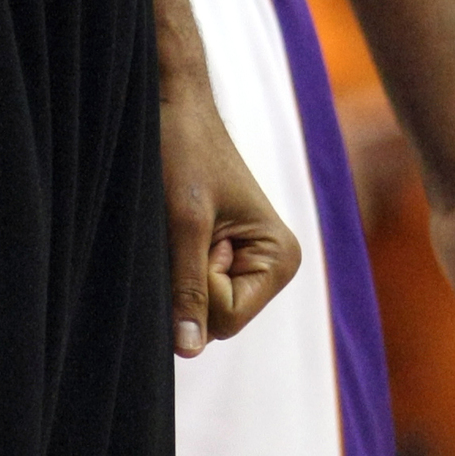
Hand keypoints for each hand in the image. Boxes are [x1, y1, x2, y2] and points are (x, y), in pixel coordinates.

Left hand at [157, 84, 301, 357]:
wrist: (173, 103)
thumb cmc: (182, 149)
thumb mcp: (184, 221)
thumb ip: (189, 287)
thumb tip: (187, 352)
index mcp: (281, 258)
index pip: (225, 319)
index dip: (197, 287)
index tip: (198, 234)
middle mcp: (271, 266)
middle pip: (214, 321)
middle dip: (189, 282)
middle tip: (189, 225)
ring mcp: (246, 263)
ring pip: (198, 307)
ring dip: (178, 272)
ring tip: (183, 223)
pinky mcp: (221, 256)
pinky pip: (191, 288)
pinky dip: (175, 265)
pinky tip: (179, 228)